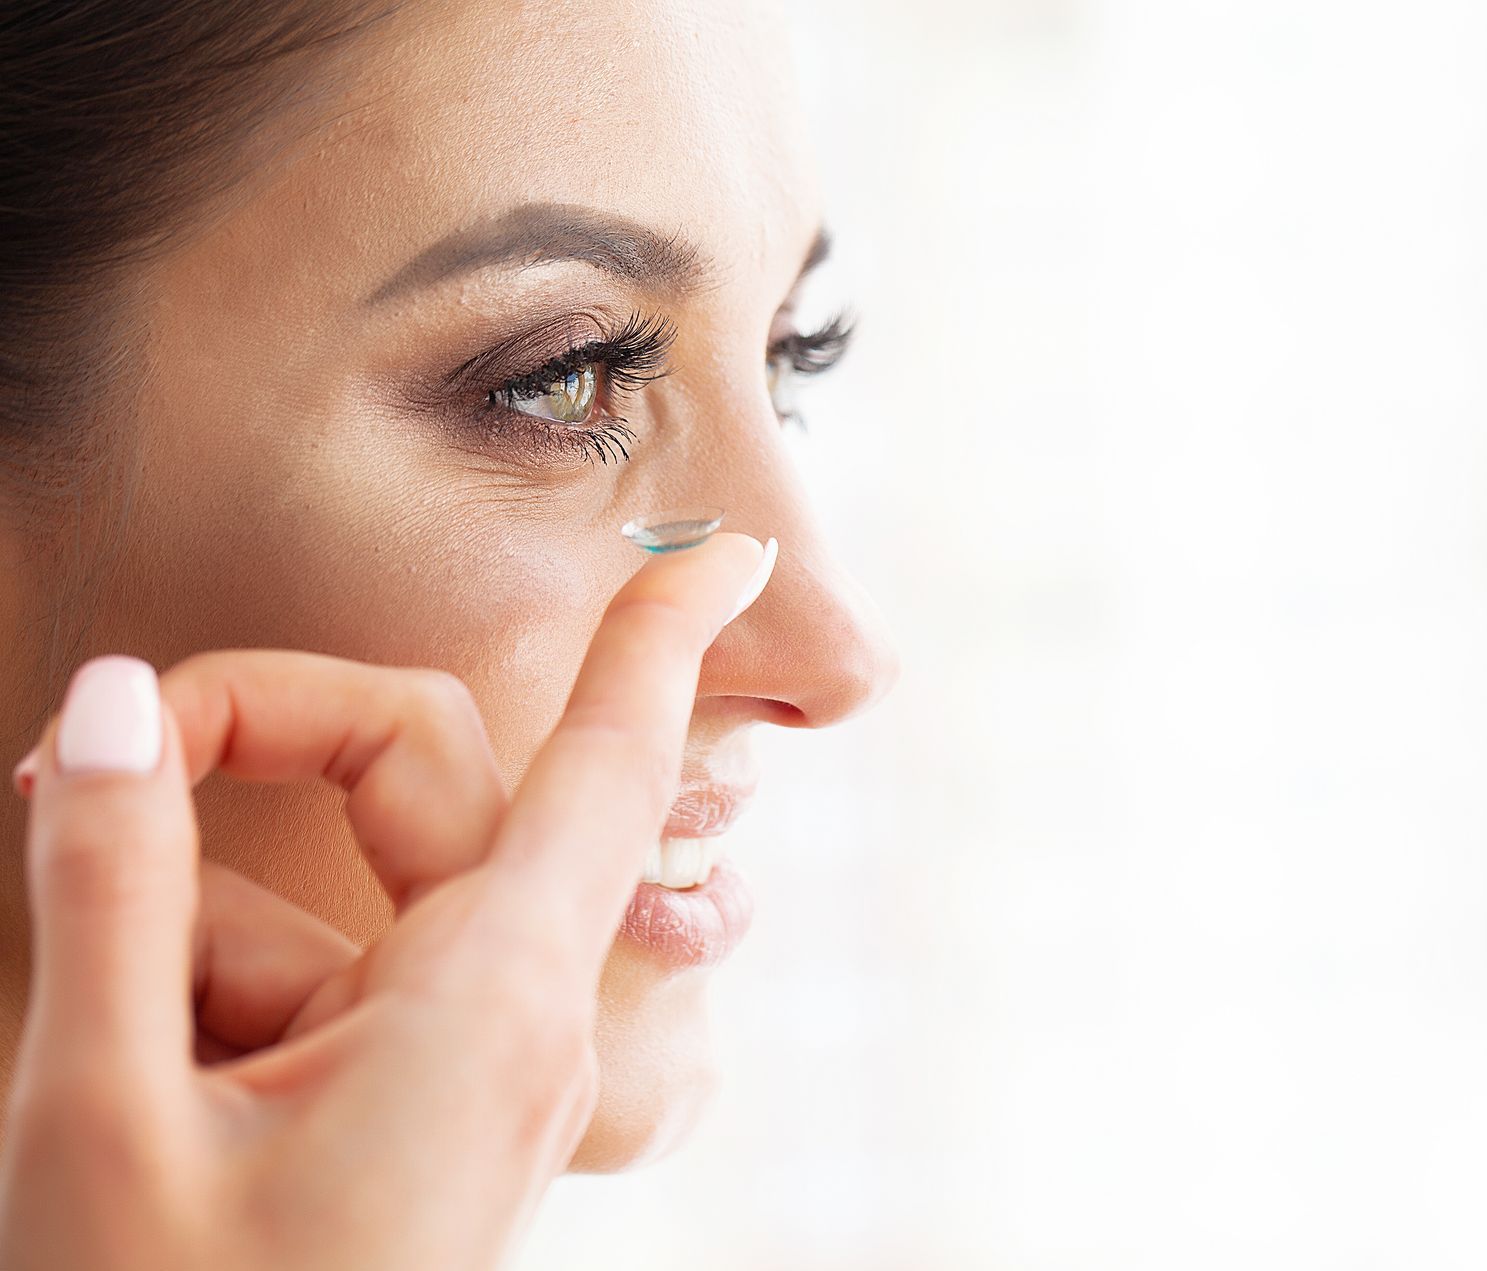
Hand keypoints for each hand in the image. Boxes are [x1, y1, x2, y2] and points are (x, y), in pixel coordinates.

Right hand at [0, 531, 767, 1270]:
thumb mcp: (105, 1114)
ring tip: (96, 1038)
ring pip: (337, 885)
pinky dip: (211, 984)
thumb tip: (110, 708)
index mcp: (485, 1001)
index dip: (662, 638)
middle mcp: (506, 1007)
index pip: (602, 765)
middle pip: (418, 775)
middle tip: (81, 766)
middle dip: (256, 742)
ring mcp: (464, 1048)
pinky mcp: (415, 1084)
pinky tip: (135, 1074)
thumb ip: (110, 887)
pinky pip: (320, 968)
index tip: (726, 549)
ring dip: (192, 922)